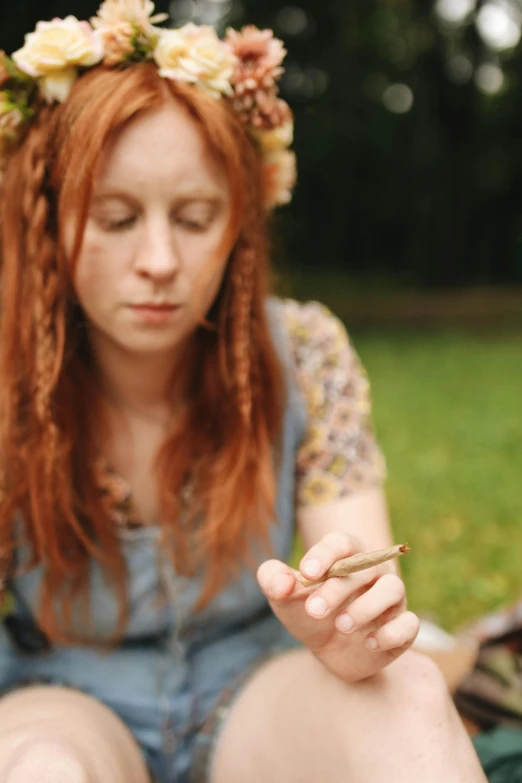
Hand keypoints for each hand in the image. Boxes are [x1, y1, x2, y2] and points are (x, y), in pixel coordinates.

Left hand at [257, 532, 419, 682]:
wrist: (328, 651)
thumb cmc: (307, 612)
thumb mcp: (284, 598)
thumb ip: (274, 581)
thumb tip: (282, 582)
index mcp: (347, 556)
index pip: (342, 542)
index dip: (325, 553)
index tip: (306, 573)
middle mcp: (374, 572)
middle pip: (364, 567)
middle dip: (337, 588)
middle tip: (314, 610)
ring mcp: (391, 600)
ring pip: (394, 589)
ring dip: (367, 607)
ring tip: (341, 626)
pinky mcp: (402, 628)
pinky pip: (409, 624)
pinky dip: (390, 633)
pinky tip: (368, 643)